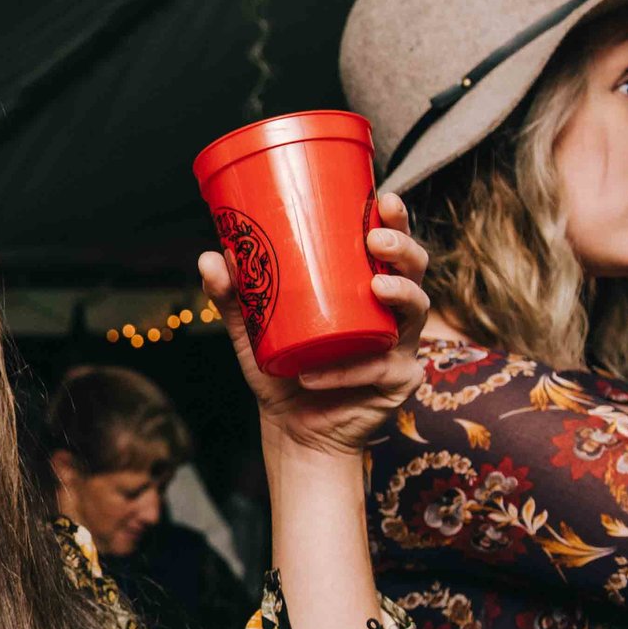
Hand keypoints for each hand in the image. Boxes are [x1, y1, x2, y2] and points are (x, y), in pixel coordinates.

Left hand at [199, 190, 430, 458]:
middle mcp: (391, 311)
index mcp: (365, 286)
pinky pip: (382, 369)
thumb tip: (211, 257)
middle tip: (375, 240)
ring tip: (377, 287)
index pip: (389, 245)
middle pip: (415, 268)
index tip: (383, 198)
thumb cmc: (282, 370)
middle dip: (403, 247)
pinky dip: (348, 371)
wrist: (292, 430)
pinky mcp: (398, 382)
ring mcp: (401, 346)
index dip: (395, 218)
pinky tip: (315, 375)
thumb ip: (234, 296)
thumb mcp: (253, 329)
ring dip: (400, 294)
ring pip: (416, 311)